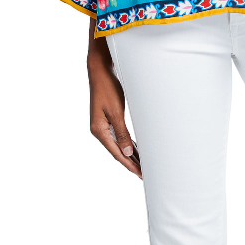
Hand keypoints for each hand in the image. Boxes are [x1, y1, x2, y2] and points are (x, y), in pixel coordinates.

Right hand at [87, 19, 141, 178]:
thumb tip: (128, 152)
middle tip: (146, 174)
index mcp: (99, 130)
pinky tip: (136, 148)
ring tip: (143, 164)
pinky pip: (119, 135)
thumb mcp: (116, 111)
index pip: (117, 153)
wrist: (100, 69)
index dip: (129, 165)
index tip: (141, 175)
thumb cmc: (108, 87)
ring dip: (131, 154)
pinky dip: (128, 143)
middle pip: (118, 151)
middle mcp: (100, 130)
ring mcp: (103, 124)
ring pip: (119, 144)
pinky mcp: (108, 117)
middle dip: (131, 163)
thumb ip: (121, 132)